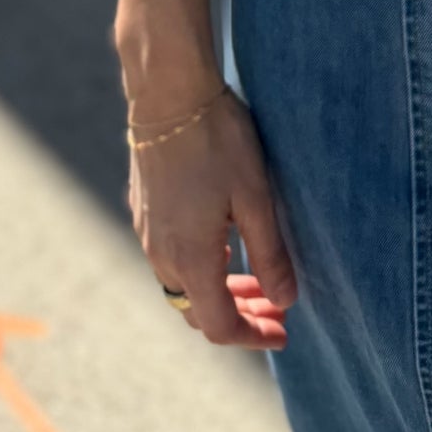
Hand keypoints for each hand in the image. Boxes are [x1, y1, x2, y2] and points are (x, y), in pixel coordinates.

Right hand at [125, 82, 297, 348]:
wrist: (169, 95)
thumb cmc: (218, 142)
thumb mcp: (255, 197)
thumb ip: (270, 254)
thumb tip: (286, 302)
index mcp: (190, 258)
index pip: (219, 325)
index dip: (252, 336)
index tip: (283, 332)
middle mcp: (162, 255)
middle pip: (198, 312)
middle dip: (241, 316)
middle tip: (278, 309)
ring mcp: (148, 234)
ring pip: (184, 287)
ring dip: (222, 292)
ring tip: (260, 280)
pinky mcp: (146, 213)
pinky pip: (172, 261)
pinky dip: (204, 269)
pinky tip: (228, 246)